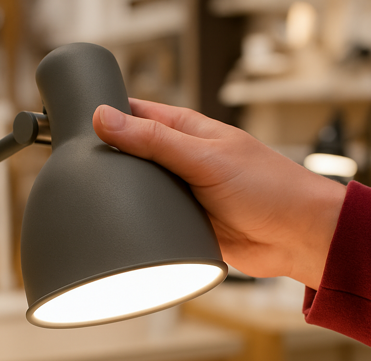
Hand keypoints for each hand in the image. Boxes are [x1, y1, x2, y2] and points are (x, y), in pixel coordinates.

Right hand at [93, 99, 345, 289]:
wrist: (297, 237)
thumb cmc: (267, 187)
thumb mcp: (205, 158)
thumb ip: (154, 141)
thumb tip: (105, 118)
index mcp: (186, 131)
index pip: (135, 114)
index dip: (106, 115)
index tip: (74, 123)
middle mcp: (181, 160)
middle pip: (130, 155)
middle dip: (106, 161)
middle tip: (73, 170)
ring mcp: (182, 193)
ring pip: (138, 191)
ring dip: (120, 196)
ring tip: (89, 201)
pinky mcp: (186, 225)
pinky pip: (153, 221)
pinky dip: (138, 224)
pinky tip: (119, 229)